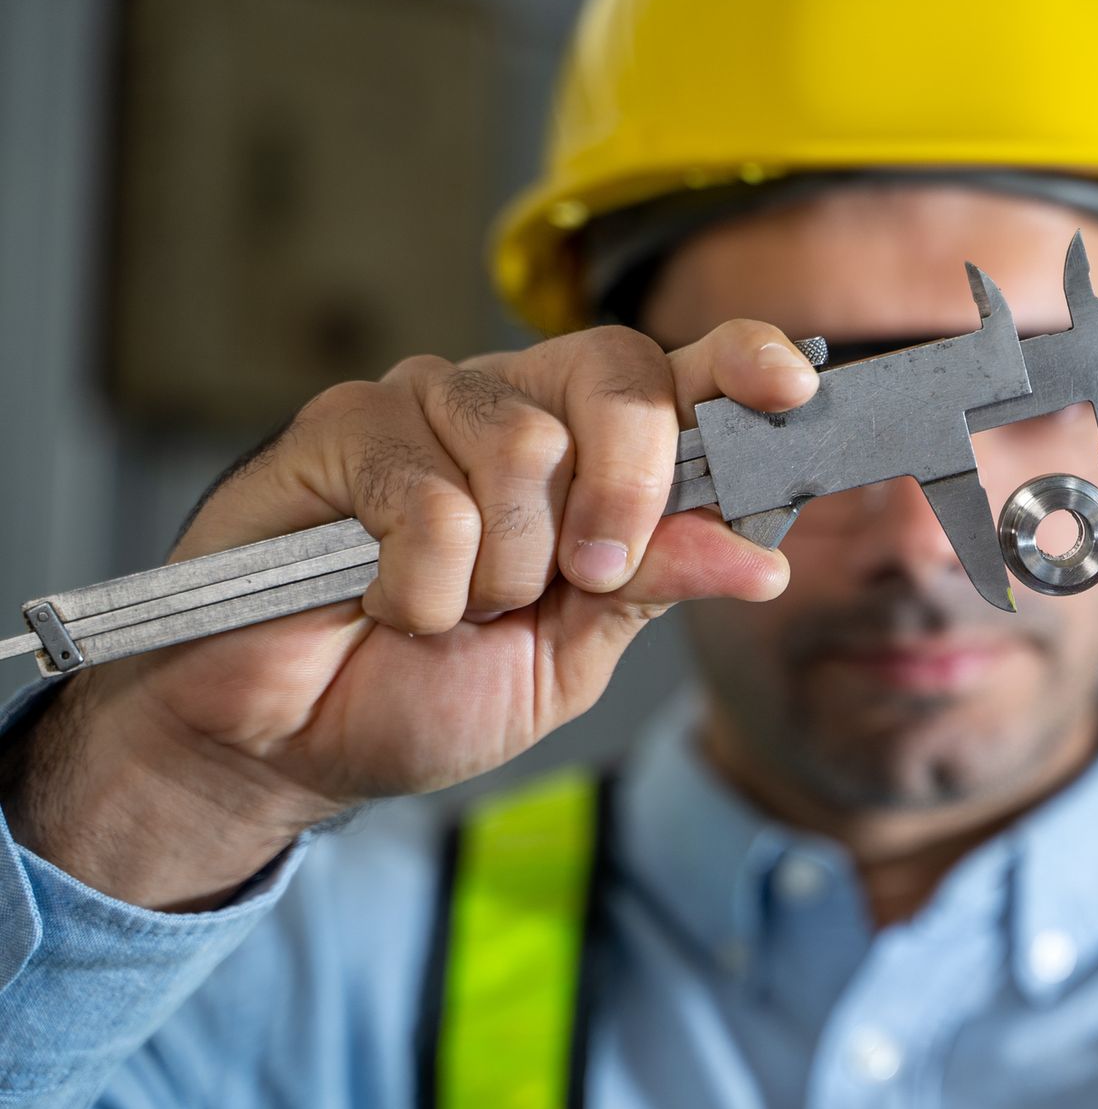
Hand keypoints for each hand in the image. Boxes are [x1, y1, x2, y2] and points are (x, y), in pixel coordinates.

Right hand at [0, 324, 816, 907]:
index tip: (794, 388)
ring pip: (524, 446)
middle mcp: (516, 408)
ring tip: (447, 606)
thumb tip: (759, 555)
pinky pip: (429, 495)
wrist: (291, 743)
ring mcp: (426, 405)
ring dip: (499, 569)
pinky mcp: (340, 428)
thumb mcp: (569, 655)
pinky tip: (380, 602)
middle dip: (623, 494)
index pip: (681, 376)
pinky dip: (420, 584)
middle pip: (621, 377)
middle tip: (577, 579)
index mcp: (589, 455)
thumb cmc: (424, 689)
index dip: (742, 365)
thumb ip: (653, 585)